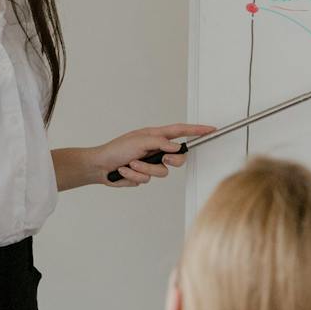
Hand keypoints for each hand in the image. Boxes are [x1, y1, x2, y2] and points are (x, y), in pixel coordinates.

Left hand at [88, 124, 215, 187]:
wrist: (100, 167)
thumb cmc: (116, 149)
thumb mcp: (139, 141)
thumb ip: (160, 143)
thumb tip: (176, 147)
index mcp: (156, 136)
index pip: (181, 132)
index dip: (196, 130)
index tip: (210, 130)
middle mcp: (155, 149)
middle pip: (177, 158)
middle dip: (170, 160)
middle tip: (162, 158)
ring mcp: (150, 163)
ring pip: (162, 172)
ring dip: (144, 169)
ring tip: (131, 164)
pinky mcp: (144, 175)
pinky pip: (148, 179)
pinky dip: (135, 176)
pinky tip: (125, 170)